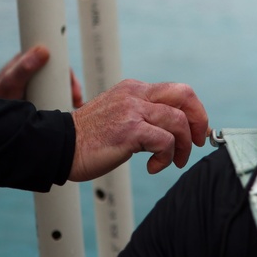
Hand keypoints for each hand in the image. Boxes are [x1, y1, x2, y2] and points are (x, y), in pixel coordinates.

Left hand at [0, 44, 83, 107]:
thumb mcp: (11, 80)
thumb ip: (24, 67)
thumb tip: (44, 50)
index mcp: (30, 61)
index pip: (53, 58)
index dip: (65, 67)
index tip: (71, 78)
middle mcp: (37, 71)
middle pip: (61, 74)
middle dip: (72, 84)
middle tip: (76, 96)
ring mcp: (40, 84)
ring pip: (62, 85)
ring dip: (73, 94)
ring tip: (76, 103)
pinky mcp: (42, 96)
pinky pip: (59, 95)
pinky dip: (67, 100)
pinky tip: (74, 107)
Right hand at [69, 79, 209, 181]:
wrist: (58, 147)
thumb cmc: (89, 138)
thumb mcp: (121, 116)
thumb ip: (146, 115)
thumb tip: (180, 129)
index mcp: (135, 89)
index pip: (179, 91)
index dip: (195, 112)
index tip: (198, 132)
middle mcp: (135, 95)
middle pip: (185, 96)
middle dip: (199, 121)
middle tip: (196, 143)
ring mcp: (132, 111)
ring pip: (178, 121)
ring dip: (183, 147)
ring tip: (173, 161)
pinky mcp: (129, 130)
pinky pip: (165, 142)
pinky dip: (166, 157)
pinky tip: (153, 166)